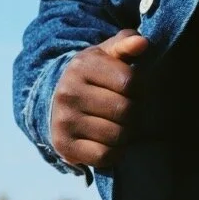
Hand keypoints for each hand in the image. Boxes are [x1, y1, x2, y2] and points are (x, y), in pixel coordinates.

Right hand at [50, 30, 147, 169]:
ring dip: (126, 133)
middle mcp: (68, 93)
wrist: (56, 103)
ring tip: (118, 125)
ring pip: (118, 135)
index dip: (139, 88)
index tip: (131, 90)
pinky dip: (115, 152)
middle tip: (126, 111)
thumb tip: (142, 43)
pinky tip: (109, 141)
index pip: (130, 81)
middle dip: (134, 112)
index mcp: (81, 66)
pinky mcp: (64, 146)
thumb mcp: (107, 55)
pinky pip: (105, 156)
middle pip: (125, 110)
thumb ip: (126, 44)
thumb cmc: (93, 77)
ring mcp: (64, 121)